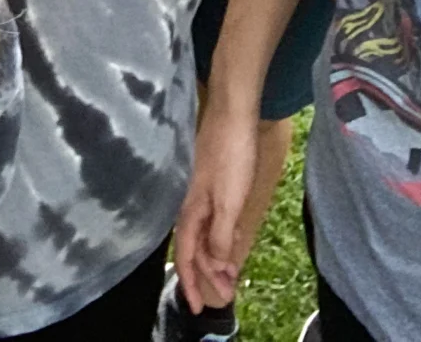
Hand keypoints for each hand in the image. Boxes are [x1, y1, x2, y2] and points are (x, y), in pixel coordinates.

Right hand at [171, 96, 259, 312]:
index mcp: (190, 210)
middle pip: (194, 248)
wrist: (233, 112)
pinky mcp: (209, 182)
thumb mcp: (230, 201)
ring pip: (202, 234)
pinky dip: (218, 236)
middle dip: (206, 275)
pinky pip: (209, 220)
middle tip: (224, 295)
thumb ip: (220, 234)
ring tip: (228, 275)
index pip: (186, 255)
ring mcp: (198, 192)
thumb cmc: (231, 155)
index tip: (199, 307)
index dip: (191, 283)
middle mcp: (189, 203)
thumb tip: (216, 266)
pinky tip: (228, 239)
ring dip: (214, 257)